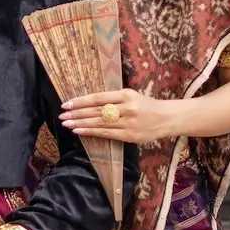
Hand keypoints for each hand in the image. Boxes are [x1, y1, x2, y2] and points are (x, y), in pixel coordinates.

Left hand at [60, 89, 177, 143]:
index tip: (67, 104)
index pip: (99, 97)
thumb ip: (113, 98)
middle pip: (97, 110)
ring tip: (66, 124)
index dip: (81, 101)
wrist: (167, 118)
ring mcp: (128, 122)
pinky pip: (106, 134)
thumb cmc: (146, 105)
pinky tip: (79, 131)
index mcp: (126, 94)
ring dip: (81, 123)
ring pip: (100, 123)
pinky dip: (91, 132)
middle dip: (77, 113)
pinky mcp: (129, 135)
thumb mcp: (131, 95)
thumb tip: (88, 102)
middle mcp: (127, 108)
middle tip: (62, 115)